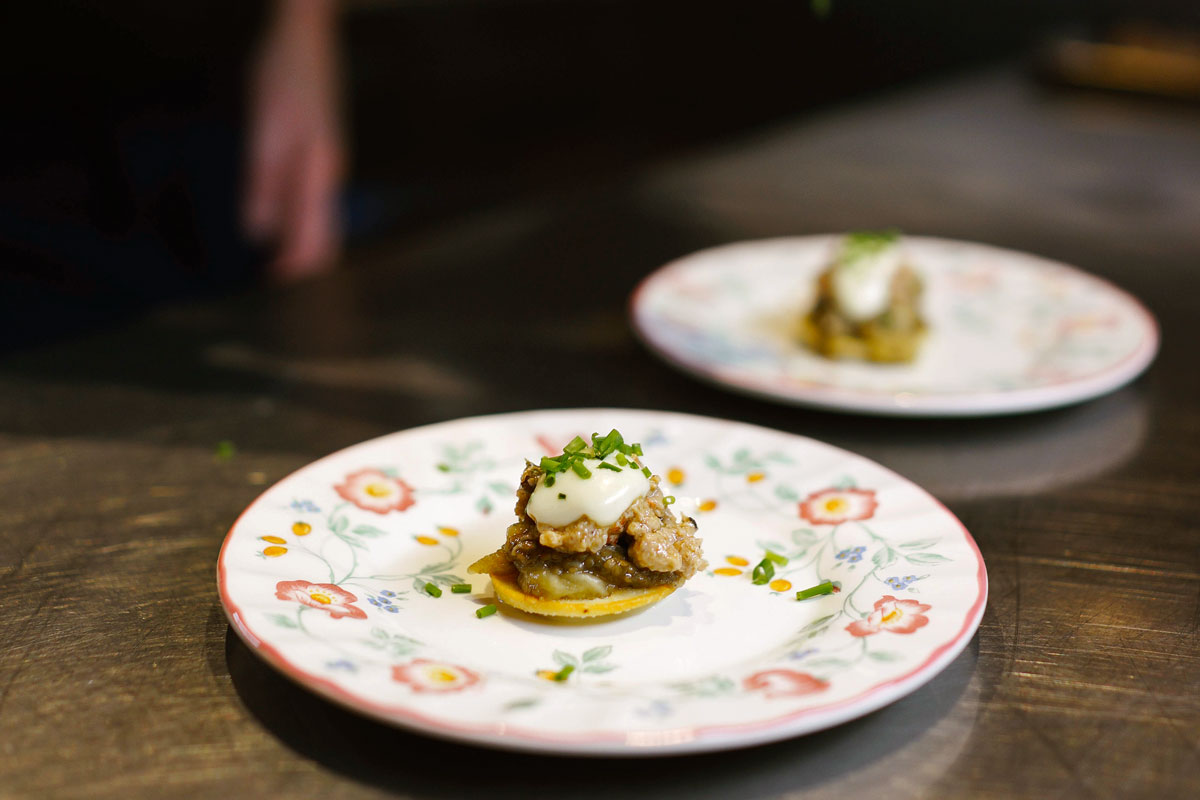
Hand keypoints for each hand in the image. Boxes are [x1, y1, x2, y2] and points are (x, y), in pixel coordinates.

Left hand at [243, 0, 343, 281]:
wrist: (307, 33)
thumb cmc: (282, 75)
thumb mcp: (264, 127)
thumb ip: (262, 182)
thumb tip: (257, 233)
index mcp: (320, 173)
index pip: (315, 241)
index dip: (292, 268)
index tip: (266, 284)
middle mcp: (331, 175)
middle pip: (326, 238)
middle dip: (299, 263)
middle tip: (266, 278)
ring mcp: (330, 164)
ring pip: (322, 221)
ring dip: (298, 242)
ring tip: (270, 256)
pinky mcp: (323, 153)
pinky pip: (316, 202)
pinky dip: (298, 220)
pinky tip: (278, 217)